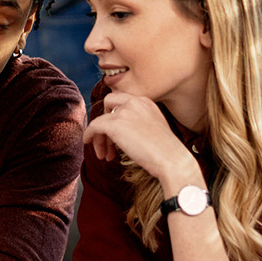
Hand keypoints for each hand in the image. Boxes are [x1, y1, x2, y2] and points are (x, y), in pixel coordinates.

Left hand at [83, 92, 203, 189]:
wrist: (172, 159)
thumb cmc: (166, 151)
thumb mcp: (153, 126)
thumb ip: (138, 121)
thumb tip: (121, 130)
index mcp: (145, 101)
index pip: (121, 101)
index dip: (113, 114)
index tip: (113, 131)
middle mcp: (134, 102)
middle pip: (108, 104)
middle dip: (105, 121)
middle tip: (107, 140)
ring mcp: (124, 112)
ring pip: (101, 119)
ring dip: (100, 137)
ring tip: (105, 155)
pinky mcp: (115, 124)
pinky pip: (94, 126)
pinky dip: (90, 135)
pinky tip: (89, 144)